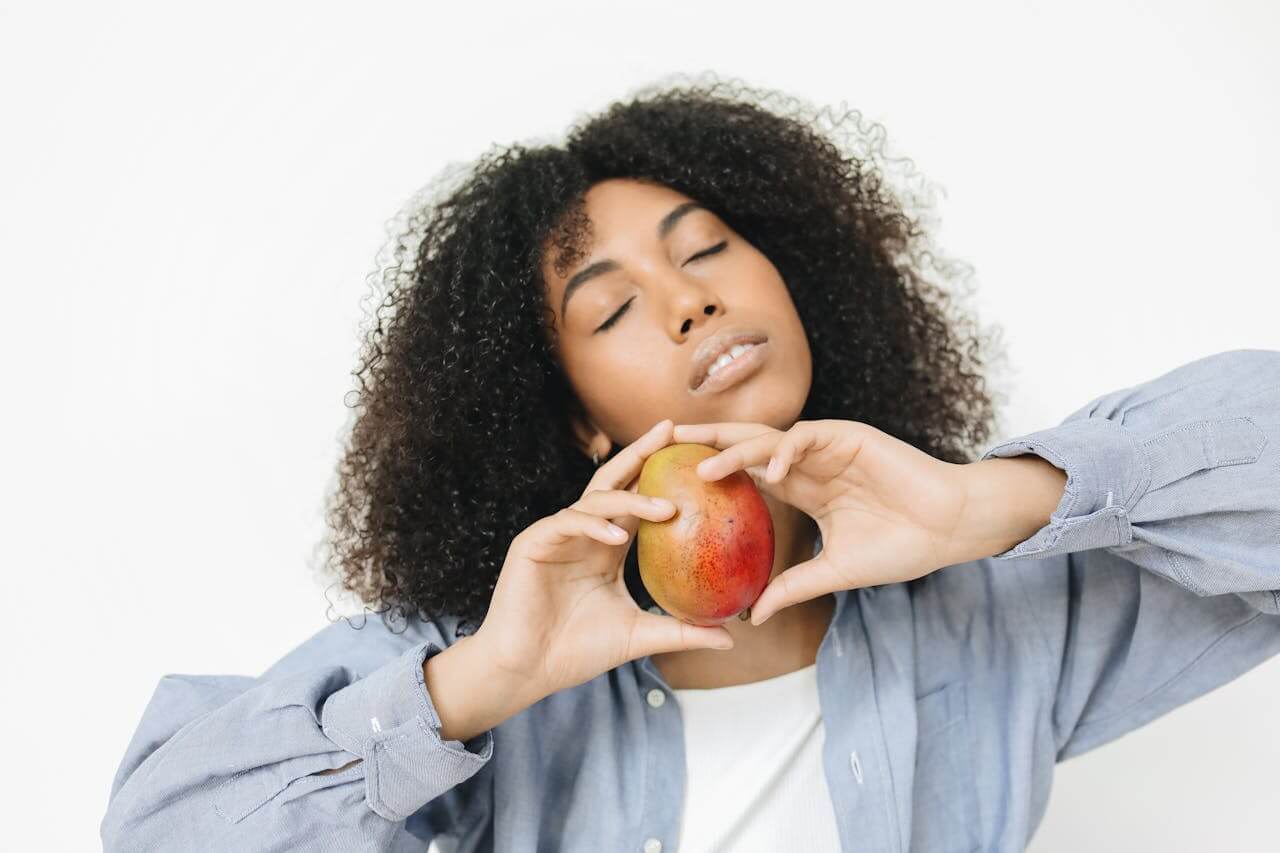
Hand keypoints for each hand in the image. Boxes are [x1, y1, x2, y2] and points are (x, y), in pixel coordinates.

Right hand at [474, 418, 735, 705]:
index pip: (636, 498)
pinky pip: (568, 523)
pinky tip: (617, 536)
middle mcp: (583, 533)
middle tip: (671, 430)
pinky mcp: (533, 543)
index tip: (695, 454)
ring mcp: (557, 535)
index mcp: (605, 545)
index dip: (660, 474)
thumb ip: (681, 631)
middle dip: (641, 453)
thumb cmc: (577, 651)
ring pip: (595, 500)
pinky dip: (594, 526)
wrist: (527, 670)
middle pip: (614, 481)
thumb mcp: (639, 636)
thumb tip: (731, 636)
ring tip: (665, 509)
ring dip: (630, 500)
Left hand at [671, 419, 970, 624]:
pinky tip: (769, 468)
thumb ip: (794, 586)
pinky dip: (786, 450)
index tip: (670, 484)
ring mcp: (827, 447)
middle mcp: (808, 462)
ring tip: (700, 466)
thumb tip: (754, 617)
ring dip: (734, 449)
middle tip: (662, 447)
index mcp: (803, 487)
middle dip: (704, 444)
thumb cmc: (900, 547)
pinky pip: (807, 437)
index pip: (745, 474)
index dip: (710, 475)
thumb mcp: (835, 571)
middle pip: (745, 446)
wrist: (949, 529)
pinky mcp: (850, 437)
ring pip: (768, 439)